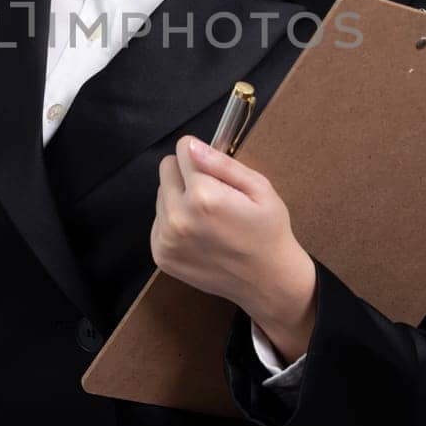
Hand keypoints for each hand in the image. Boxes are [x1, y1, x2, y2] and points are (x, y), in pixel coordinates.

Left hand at [151, 135, 316, 327]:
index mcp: (203, 196)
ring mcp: (166, 239)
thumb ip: (222, 164)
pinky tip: (199, 234)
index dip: (202, 156)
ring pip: (161, 194)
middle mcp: (178, 217)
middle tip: (213, 195)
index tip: (216, 173)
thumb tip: (190, 145)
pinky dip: (174, 221)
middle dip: (187, 175)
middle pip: (166, 169)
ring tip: (208, 217)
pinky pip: (158, 220)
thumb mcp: (259, 188)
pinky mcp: (161, 255)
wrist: (267, 281)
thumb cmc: (268, 231)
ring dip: (179, 198)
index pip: (183, 149)